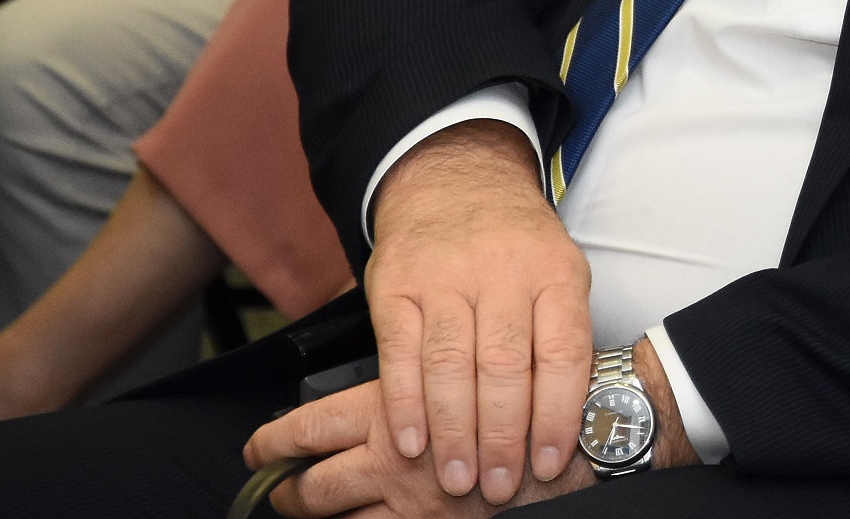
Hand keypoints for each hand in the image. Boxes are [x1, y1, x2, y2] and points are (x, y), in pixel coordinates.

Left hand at [248, 379, 594, 514]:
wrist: (593, 432)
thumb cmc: (538, 381)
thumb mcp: (479, 347)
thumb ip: (428, 366)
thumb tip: (390, 377)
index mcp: (394, 402)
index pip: (310, 426)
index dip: (273, 442)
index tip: (256, 449)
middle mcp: (393, 453)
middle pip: (311, 480)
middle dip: (282, 489)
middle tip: (271, 488)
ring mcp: (412, 498)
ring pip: (336, 514)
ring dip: (308, 514)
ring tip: (298, 508)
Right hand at [366, 121, 594, 504]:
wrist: (456, 180)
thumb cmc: (517, 244)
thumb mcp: (558, 270)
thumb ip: (561, 333)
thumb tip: (567, 419)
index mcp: (554, 271)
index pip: (562, 352)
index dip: (557, 414)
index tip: (550, 463)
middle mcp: (502, 271)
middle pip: (504, 366)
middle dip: (503, 436)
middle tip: (500, 487)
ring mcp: (446, 277)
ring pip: (451, 366)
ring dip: (454, 433)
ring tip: (458, 481)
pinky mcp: (396, 286)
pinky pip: (400, 354)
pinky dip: (406, 406)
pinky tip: (411, 445)